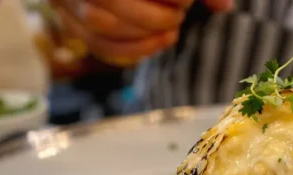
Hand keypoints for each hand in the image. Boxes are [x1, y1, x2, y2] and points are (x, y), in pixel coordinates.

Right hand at [49, 0, 233, 65]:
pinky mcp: (68, 20)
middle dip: (154, 17)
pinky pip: (97, 46)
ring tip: (172, 29)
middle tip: (179, 15)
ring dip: (145, 36)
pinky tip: (160, 42)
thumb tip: (224, 8)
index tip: (187, 1)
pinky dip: (133, 52)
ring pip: (100, 26)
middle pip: (112, 1)